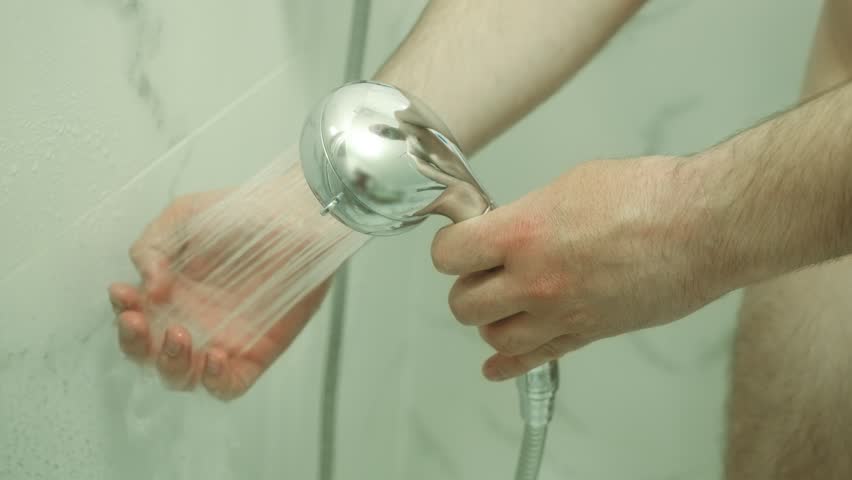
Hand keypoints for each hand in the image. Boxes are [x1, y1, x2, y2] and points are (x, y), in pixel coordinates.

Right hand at [109, 189, 330, 400]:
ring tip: (179, 335)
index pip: (132, 317)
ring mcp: (220, 340)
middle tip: (139, 322)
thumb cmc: (241, 213)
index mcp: (168, 293)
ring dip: (170, 364)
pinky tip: (216, 358)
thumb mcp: (185, 216)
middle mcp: (190, 320)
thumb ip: (152, 247)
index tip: (124, 293)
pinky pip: (228, 386)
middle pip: (147, 355)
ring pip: (181, 376)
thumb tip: (148, 288)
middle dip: (134, 344)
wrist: (295, 218)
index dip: (122, 312)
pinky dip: (216, 382)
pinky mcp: (255, 353)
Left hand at [431, 156, 724, 380]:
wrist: (704, 226)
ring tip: (503, 302)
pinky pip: (533, 360)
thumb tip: (508, 227)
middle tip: (482, 271)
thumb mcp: (571, 185)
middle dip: (467, 285)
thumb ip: (528, 214)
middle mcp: (534, 280)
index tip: (461, 242)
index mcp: (523, 233)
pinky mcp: (587, 334)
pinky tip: (496, 366)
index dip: (451, 248)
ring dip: (491, 320)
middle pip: (463, 304)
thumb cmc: (649, 195)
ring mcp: (559, 313)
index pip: (450, 255)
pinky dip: (508, 365)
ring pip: (493, 337)